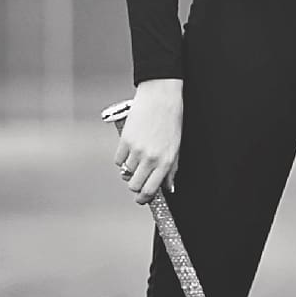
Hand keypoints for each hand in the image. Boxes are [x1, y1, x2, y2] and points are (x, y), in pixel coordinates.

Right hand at [108, 79, 183, 200]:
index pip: (151, 190)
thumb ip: (172, 169)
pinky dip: (122, 158)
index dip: (144, 198)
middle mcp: (151, 158)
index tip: (141, 199)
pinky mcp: (125, 140)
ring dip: (129, 170)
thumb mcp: (177, 147)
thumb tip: (169, 187)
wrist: (161, 97)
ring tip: (137, 158)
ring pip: (125, 173)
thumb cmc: (172, 119)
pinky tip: (129, 149)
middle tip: (137, 181)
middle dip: (135, 186)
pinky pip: (118, 159)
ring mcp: (136, 150)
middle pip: (134, 186)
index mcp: (166, 162)